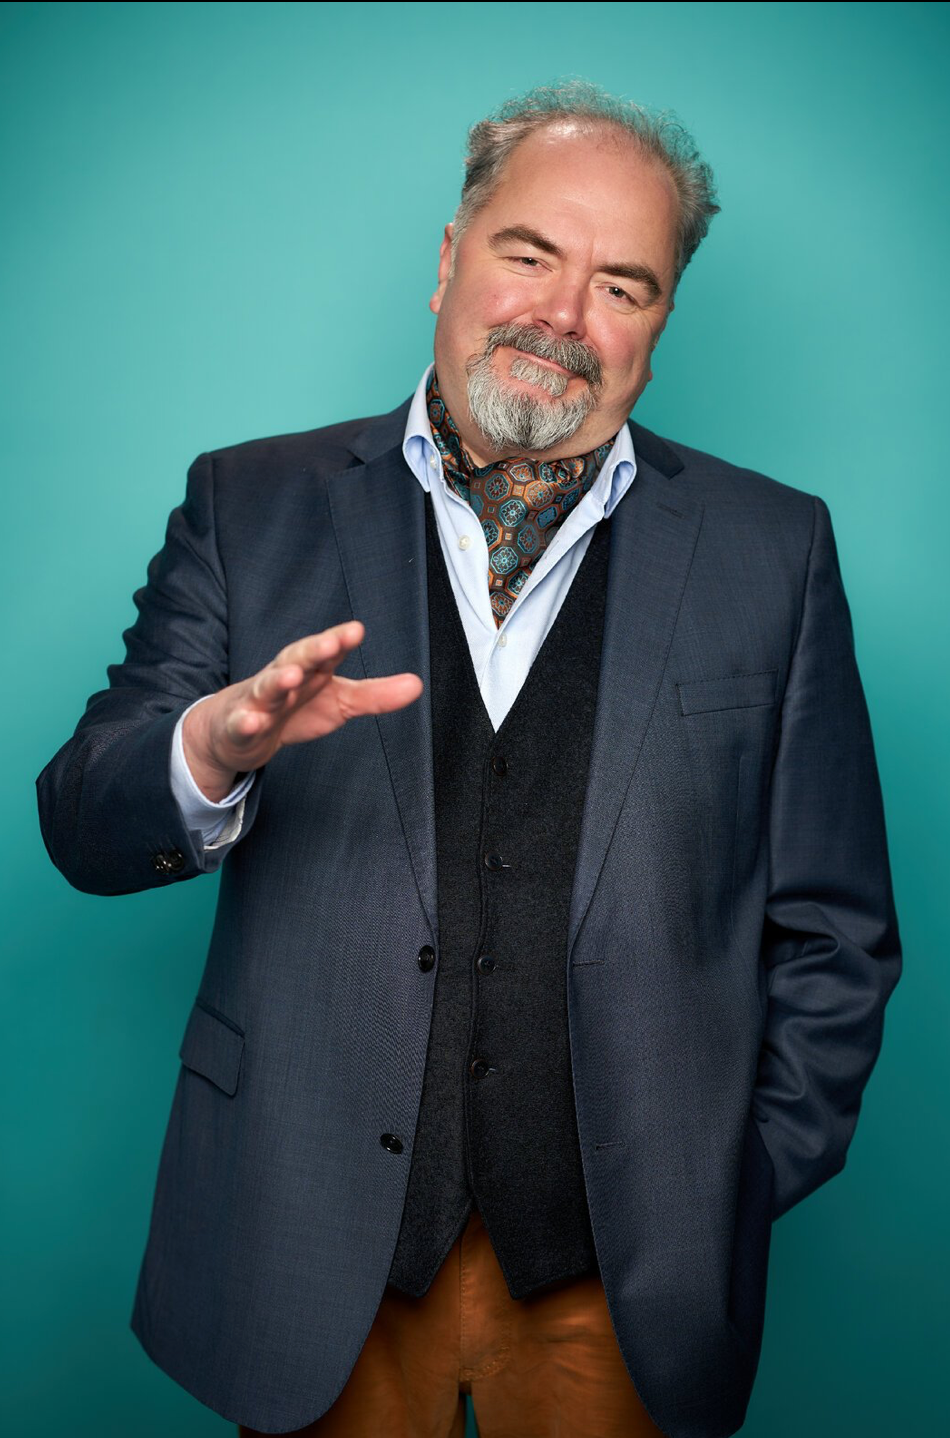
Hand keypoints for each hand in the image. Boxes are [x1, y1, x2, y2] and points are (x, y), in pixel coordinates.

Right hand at [182, 620, 422, 799]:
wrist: (239, 730)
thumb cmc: (294, 708)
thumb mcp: (339, 702)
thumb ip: (375, 695)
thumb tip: (417, 685)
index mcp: (310, 668)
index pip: (326, 651)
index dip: (339, 641)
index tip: (356, 631)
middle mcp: (284, 676)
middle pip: (297, 659)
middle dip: (313, 650)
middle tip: (331, 643)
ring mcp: (259, 700)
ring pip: (268, 687)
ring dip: (278, 680)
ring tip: (292, 676)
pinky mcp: (240, 726)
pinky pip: (242, 723)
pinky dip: (246, 722)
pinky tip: (253, 721)